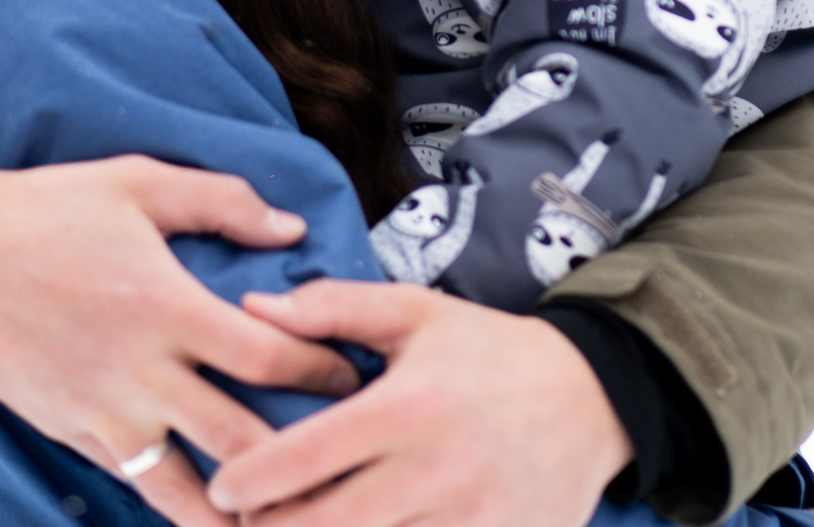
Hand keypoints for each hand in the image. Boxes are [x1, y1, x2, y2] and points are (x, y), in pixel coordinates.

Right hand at [0, 156, 361, 526]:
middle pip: (241, 439)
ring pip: (188, 489)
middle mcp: (138, 371)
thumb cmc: (48, 211)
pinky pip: (139, 483)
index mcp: (164, 305)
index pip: (266, 359)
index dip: (321, 373)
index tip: (352, 376)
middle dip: (300, 457)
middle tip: (340, 457)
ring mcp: (103, 413)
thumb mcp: (138, 183)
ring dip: (241, 506)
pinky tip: (216, 510)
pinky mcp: (74, 433)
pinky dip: (180, 503)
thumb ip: (221, 203)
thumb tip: (290, 230)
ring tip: (285, 510)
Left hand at [208, 280, 631, 526]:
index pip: (305, 458)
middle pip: (326, 526)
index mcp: (407, 408)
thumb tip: (254, 309)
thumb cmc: (489, 351)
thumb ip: (333, 308)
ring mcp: (467, 520)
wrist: (593, 398)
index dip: (248, 481)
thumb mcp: (417, 313)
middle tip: (240, 525)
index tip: (220, 487)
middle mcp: (434, 471)